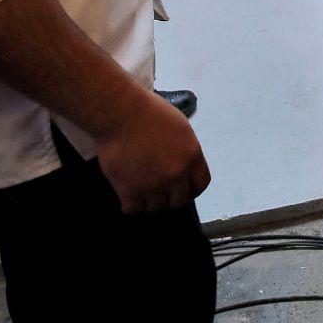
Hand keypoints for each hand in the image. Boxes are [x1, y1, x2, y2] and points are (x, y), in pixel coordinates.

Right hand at [94, 90, 211, 213]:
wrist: (121, 115)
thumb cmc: (150, 113)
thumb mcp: (181, 128)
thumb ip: (185, 150)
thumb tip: (183, 163)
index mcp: (193, 157)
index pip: (201, 184)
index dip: (192, 189)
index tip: (183, 189)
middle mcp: (177, 174)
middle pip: (179, 201)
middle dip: (170, 197)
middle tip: (160, 192)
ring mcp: (154, 185)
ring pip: (156, 208)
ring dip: (150, 202)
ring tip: (142, 192)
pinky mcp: (130, 191)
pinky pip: (134, 209)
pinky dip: (131, 205)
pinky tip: (128, 195)